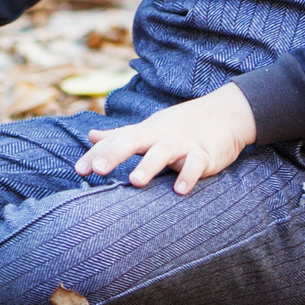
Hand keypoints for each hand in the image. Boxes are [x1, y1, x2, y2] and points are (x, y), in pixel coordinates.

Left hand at [73, 83, 257, 194]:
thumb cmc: (179, 126)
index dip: (96, 155)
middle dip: (115, 154)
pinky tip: (179, 190)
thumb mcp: (148, 128)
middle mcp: (160, 136)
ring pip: (163, 152)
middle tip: (98, 170)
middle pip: (134, 140)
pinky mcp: (204, 154)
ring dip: (149, 165)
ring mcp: (182, 144)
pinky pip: (196, 164)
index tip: (79, 170)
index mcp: (144, 132)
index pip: (115, 141)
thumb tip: (91, 136)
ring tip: (135, 181)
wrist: (225, 114)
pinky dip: (188, 175)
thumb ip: (119, 135)